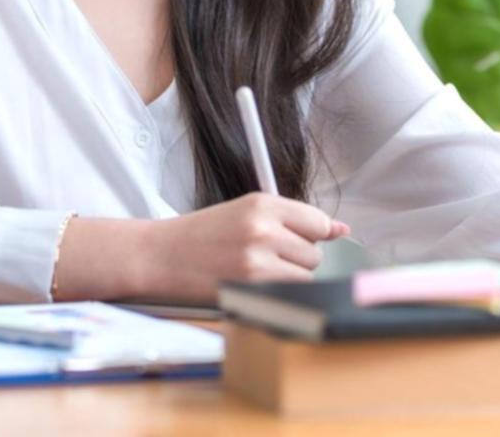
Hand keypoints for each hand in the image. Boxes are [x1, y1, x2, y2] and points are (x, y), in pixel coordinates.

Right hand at [141, 193, 350, 302]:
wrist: (159, 255)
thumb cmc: (200, 236)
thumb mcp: (244, 213)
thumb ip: (292, 220)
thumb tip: (340, 230)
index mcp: (263, 203)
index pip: (318, 222)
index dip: (312, 238)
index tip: (302, 245)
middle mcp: (263, 227)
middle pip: (314, 253)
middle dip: (296, 260)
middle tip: (264, 259)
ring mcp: (257, 258)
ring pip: (305, 276)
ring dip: (288, 279)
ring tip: (256, 273)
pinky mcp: (250, 286)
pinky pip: (288, 294)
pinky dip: (277, 295)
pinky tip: (254, 286)